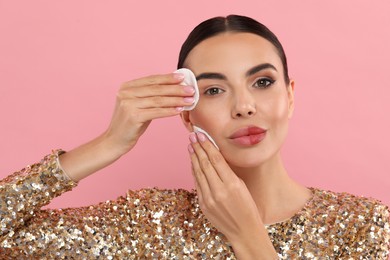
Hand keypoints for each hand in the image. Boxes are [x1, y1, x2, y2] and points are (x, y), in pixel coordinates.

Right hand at [103, 73, 194, 155]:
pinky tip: (180, 110)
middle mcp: (126, 93)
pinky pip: (156, 112)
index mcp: (127, 87)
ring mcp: (128, 104)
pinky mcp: (133, 116)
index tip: (183, 78)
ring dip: (176, 99)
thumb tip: (175, 89)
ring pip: (158, 100)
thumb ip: (151, 96)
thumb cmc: (130, 124)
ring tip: (190, 100)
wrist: (114, 141)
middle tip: (191, 89)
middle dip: (176, 89)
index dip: (168, 78)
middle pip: (157, 89)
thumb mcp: (139, 106)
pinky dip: (169, 111)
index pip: (152, 80)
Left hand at [188, 132, 276, 258]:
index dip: (207, 145)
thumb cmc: (248, 207)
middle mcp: (219, 190)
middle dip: (198, 148)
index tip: (201, 135)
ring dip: (194, 158)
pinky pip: (197, 184)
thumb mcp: (242, 186)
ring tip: (191, 146)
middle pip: (205, 164)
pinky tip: (193, 163)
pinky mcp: (203, 205)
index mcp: (232, 184)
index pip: (216, 159)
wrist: (244, 231)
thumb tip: (214, 157)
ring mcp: (209, 199)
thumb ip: (227, 172)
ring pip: (198, 173)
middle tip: (192, 136)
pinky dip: (195, 172)